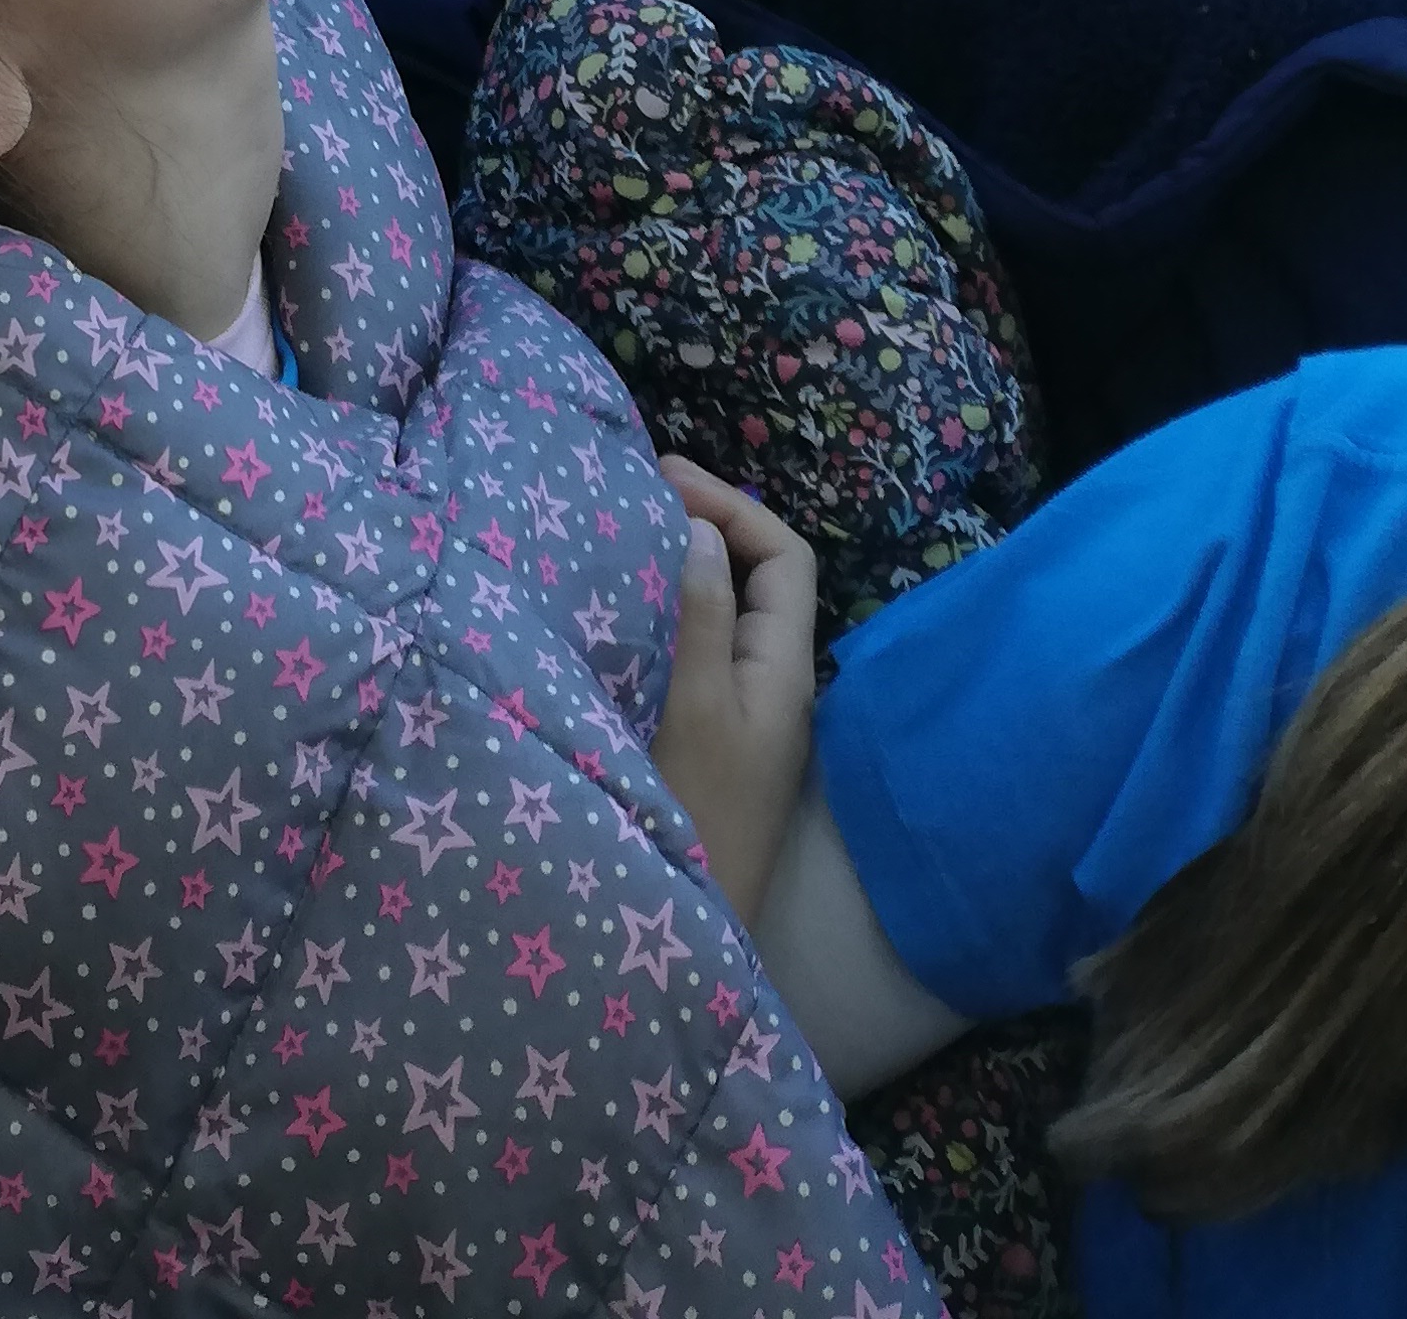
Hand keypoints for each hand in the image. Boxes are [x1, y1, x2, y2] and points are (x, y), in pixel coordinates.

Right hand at [648, 452, 816, 928]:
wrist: (690, 927)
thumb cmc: (697, 811)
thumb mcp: (697, 707)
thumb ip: (703, 617)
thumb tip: (701, 531)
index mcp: (786, 671)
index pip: (785, 556)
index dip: (733, 505)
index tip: (662, 479)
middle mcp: (775, 687)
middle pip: (760, 578)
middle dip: (706, 525)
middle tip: (636, 496)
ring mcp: (744, 717)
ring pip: (727, 614)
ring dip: (683, 568)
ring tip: (623, 540)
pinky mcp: (710, 740)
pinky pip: (700, 649)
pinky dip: (666, 612)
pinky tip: (620, 613)